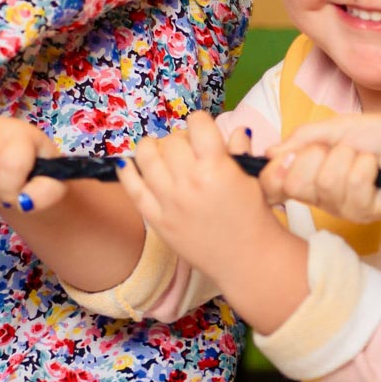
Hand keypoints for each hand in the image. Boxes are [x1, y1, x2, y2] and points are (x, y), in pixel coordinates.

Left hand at [117, 112, 276, 274]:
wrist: (246, 259)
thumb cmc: (253, 217)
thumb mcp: (251, 179)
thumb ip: (239, 150)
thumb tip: (236, 129)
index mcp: (216, 167)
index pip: (197, 124)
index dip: (200, 122)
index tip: (203, 130)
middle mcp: (189, 181)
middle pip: (171, 140)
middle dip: (180, 139)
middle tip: (187, 149)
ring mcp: (169, 201)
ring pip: (146, 157)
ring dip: (152, 148)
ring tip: (160, 153)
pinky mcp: (157, 220)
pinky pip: (132, 188)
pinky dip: (127, 171)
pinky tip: (130, 164)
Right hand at [259, 114, 380, 222]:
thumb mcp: (336, 127)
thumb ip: (301, 138)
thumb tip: (269, 153)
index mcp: (309, 175)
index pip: (273, 187)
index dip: (274, 172)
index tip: (288, 155)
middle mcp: (321, 197)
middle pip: (295, 184)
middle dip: (316, 156)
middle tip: (340, 149)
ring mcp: (343, 208)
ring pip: (325, 183)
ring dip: (348, 158)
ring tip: (364, 156)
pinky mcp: (367, 213)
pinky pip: (353, 187)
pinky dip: (365, 166)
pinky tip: (376, 168)